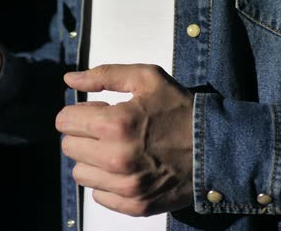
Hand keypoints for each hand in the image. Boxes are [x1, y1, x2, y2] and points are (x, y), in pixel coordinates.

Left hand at [56, 64, 193, 216]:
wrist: (216, 147)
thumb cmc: (180, 110)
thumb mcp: (146, 78)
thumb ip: (104, 74)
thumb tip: (70, 79)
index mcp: (115, 124)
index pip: (64, 121)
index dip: (78, 113)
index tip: (94, 113)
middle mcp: (116, 159)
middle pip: (69, 146)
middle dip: (84, 135)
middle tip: (108, 130)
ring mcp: (126, 186)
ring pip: (80, 173)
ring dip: (92, 160)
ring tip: (116, 149)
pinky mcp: (135, 205)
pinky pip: (99, 195)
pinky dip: (107, 182)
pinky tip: (126, 169)